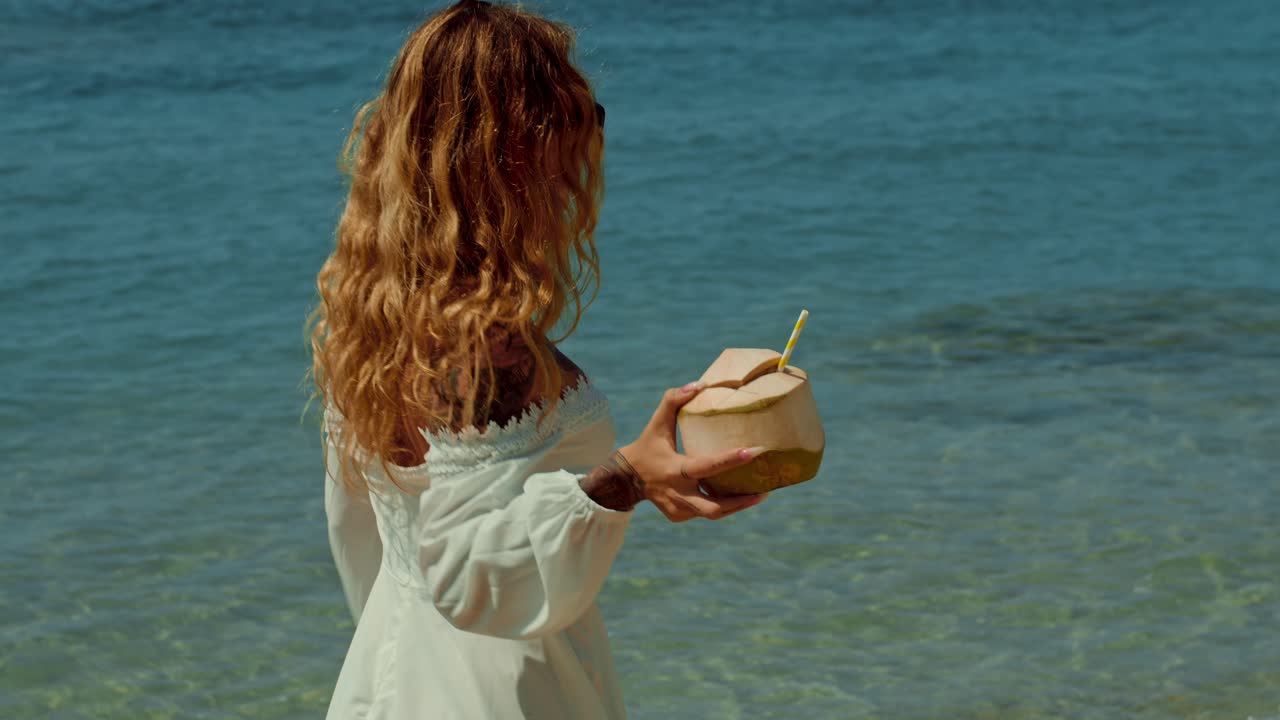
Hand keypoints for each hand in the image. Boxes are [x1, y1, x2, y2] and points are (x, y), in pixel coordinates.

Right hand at [618, 381, 768, 521]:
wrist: (625, 479)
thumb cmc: (647, 446)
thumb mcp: (657, 423)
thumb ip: (674, 400)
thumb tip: (700, 384)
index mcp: (674, 469)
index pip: (706, 466)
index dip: (729, 460)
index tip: (752, 451)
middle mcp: (677, 493)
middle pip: (714, 507)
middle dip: (741, 502)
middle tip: (765, 491)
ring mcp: (678, 509)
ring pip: (714, 513)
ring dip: (737, 506)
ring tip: (760, 493)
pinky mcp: (679, 516)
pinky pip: (705, 513)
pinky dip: (722, 506)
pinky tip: (736, 496)